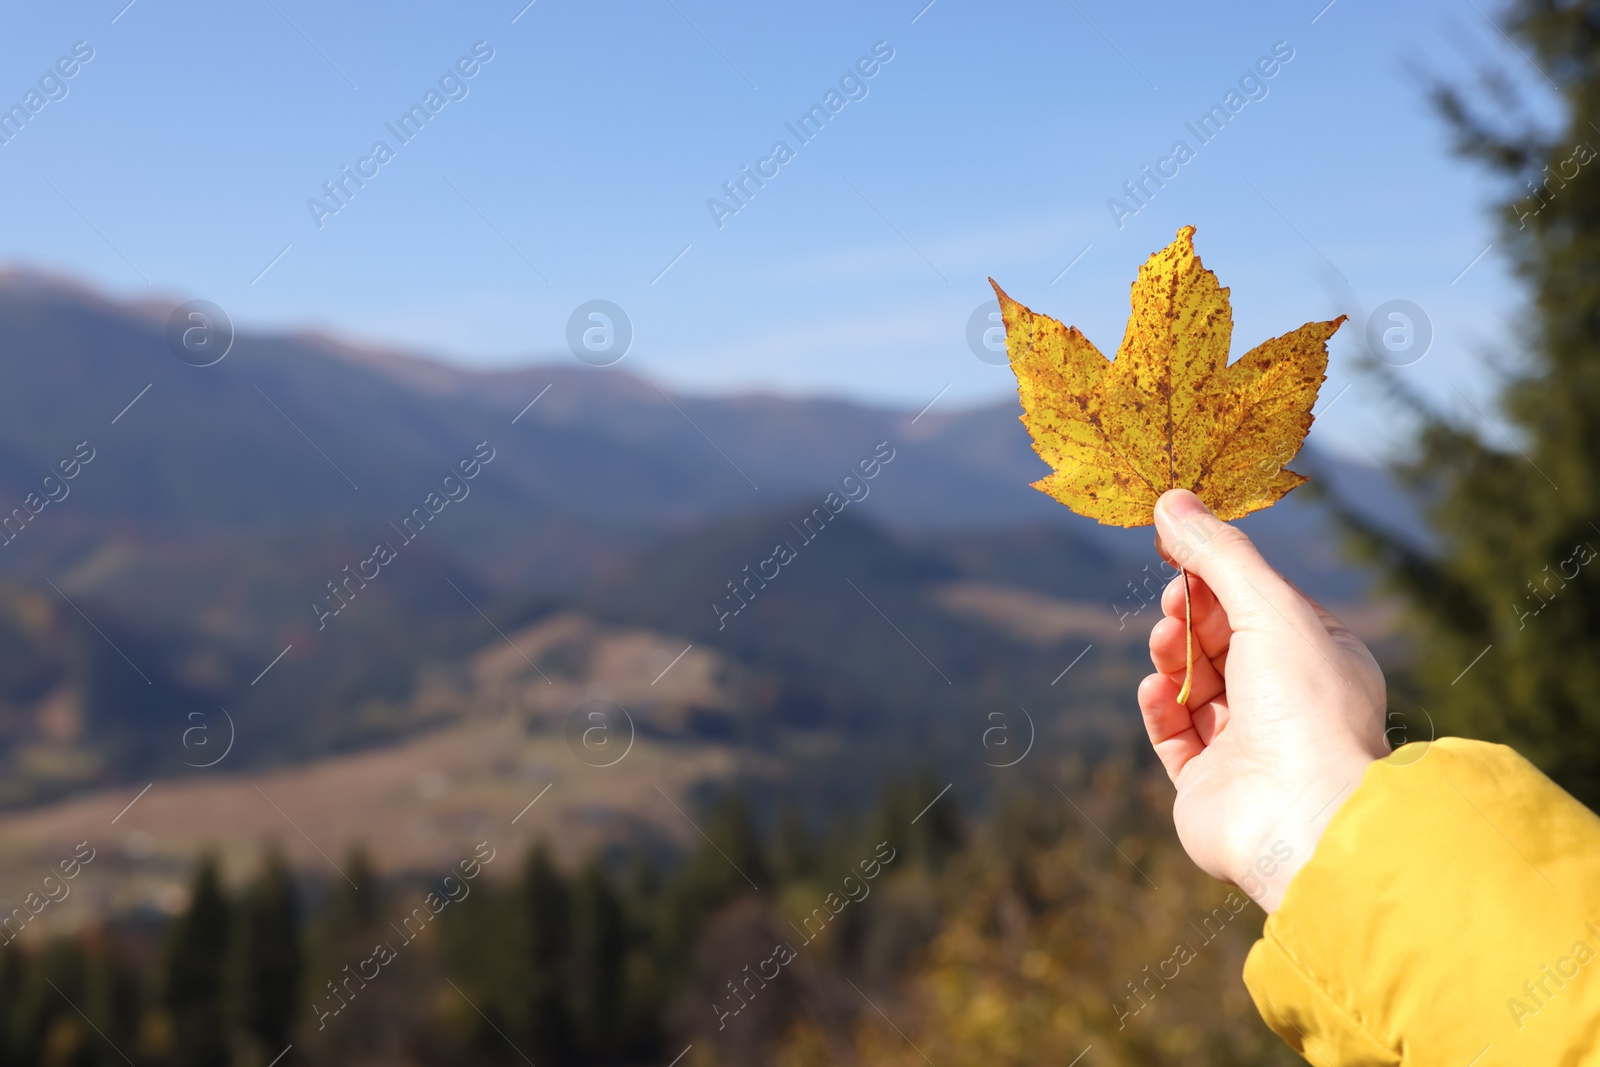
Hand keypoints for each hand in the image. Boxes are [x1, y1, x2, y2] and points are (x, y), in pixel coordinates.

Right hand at [1139, 489, 1389, 911]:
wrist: (1301, 813)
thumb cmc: (1304, 705)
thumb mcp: (1267, 606)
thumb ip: (1217, 552)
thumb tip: (1172, 500)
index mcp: (1317, 657)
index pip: (1259, 601)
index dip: (1217, 571)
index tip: (1175, 542)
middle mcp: (1285, 701)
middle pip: (1220, 639)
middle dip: (1191, 613)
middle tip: (1173, 599)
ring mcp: (1246, 745)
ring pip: (1192, 683)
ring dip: (1173, 655)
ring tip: (1165, 643)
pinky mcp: (1207, 783)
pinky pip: (1173, 734)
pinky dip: (1159, 705)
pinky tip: (1156, 687)